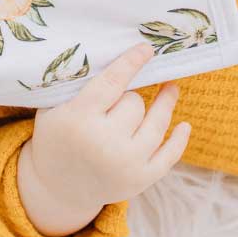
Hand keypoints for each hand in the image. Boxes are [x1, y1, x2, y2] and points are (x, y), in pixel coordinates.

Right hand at [25, 42, 191, 214]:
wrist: (56, 188)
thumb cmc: (56, 137)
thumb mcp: (53, 108)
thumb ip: (76, 85)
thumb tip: (113, 55)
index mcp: (79, 119)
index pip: (112, 83)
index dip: (131, 63)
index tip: (147, 49)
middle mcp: (104, 143)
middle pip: (134, 103)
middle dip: (129, 97)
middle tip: (117, 102)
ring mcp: (125, 164)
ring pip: (156, 123)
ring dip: (163, 104)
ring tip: (170, 89)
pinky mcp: (140, 180)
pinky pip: (169, 156)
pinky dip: (179, 139)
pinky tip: (184, 125)